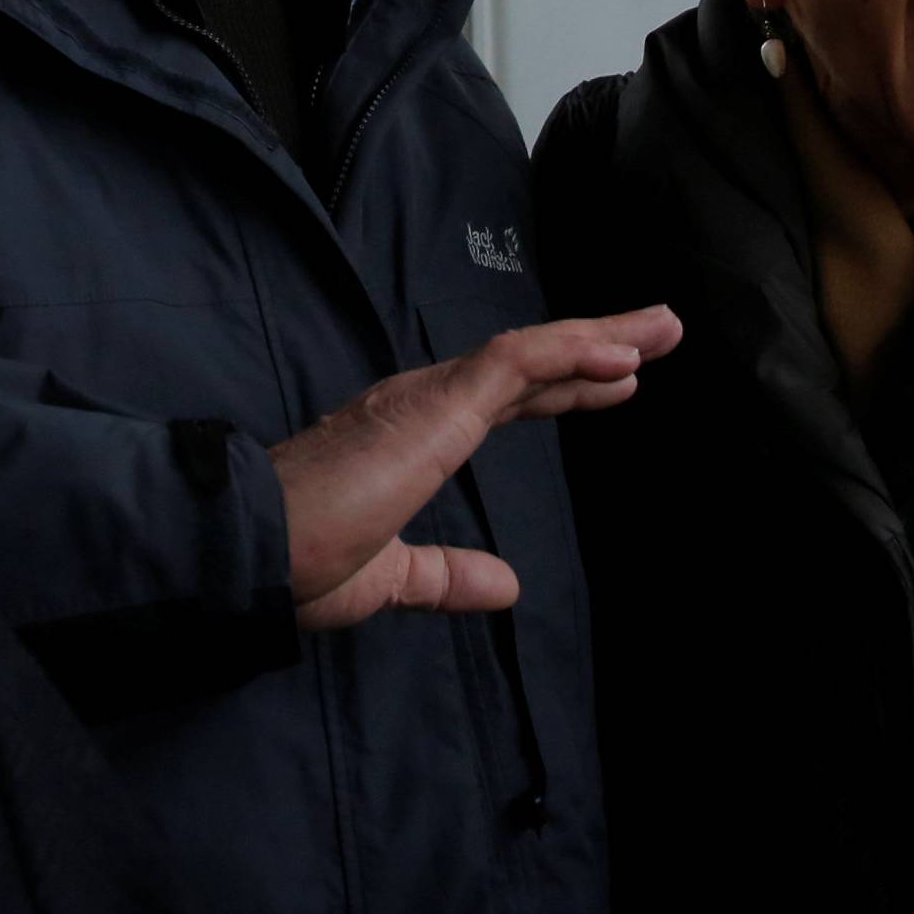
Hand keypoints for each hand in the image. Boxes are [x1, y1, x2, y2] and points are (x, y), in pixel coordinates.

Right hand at [269, 306, 680, 629]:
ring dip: (602, 335)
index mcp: (414, 433)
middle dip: (600, 345)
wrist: (252, 553)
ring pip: (532, 352)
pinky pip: (515, 363)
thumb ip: (445, 573)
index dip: (566, 384)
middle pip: (532, 364)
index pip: (506, 398)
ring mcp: (431, 396)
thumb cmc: (300, 562)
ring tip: (661, 329)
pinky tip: (618, 355)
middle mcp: (426, 400)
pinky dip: (569, 353)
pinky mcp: (435, 404)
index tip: (620, 379)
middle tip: (662, 332)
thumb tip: (505, 584)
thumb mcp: (390, 576)